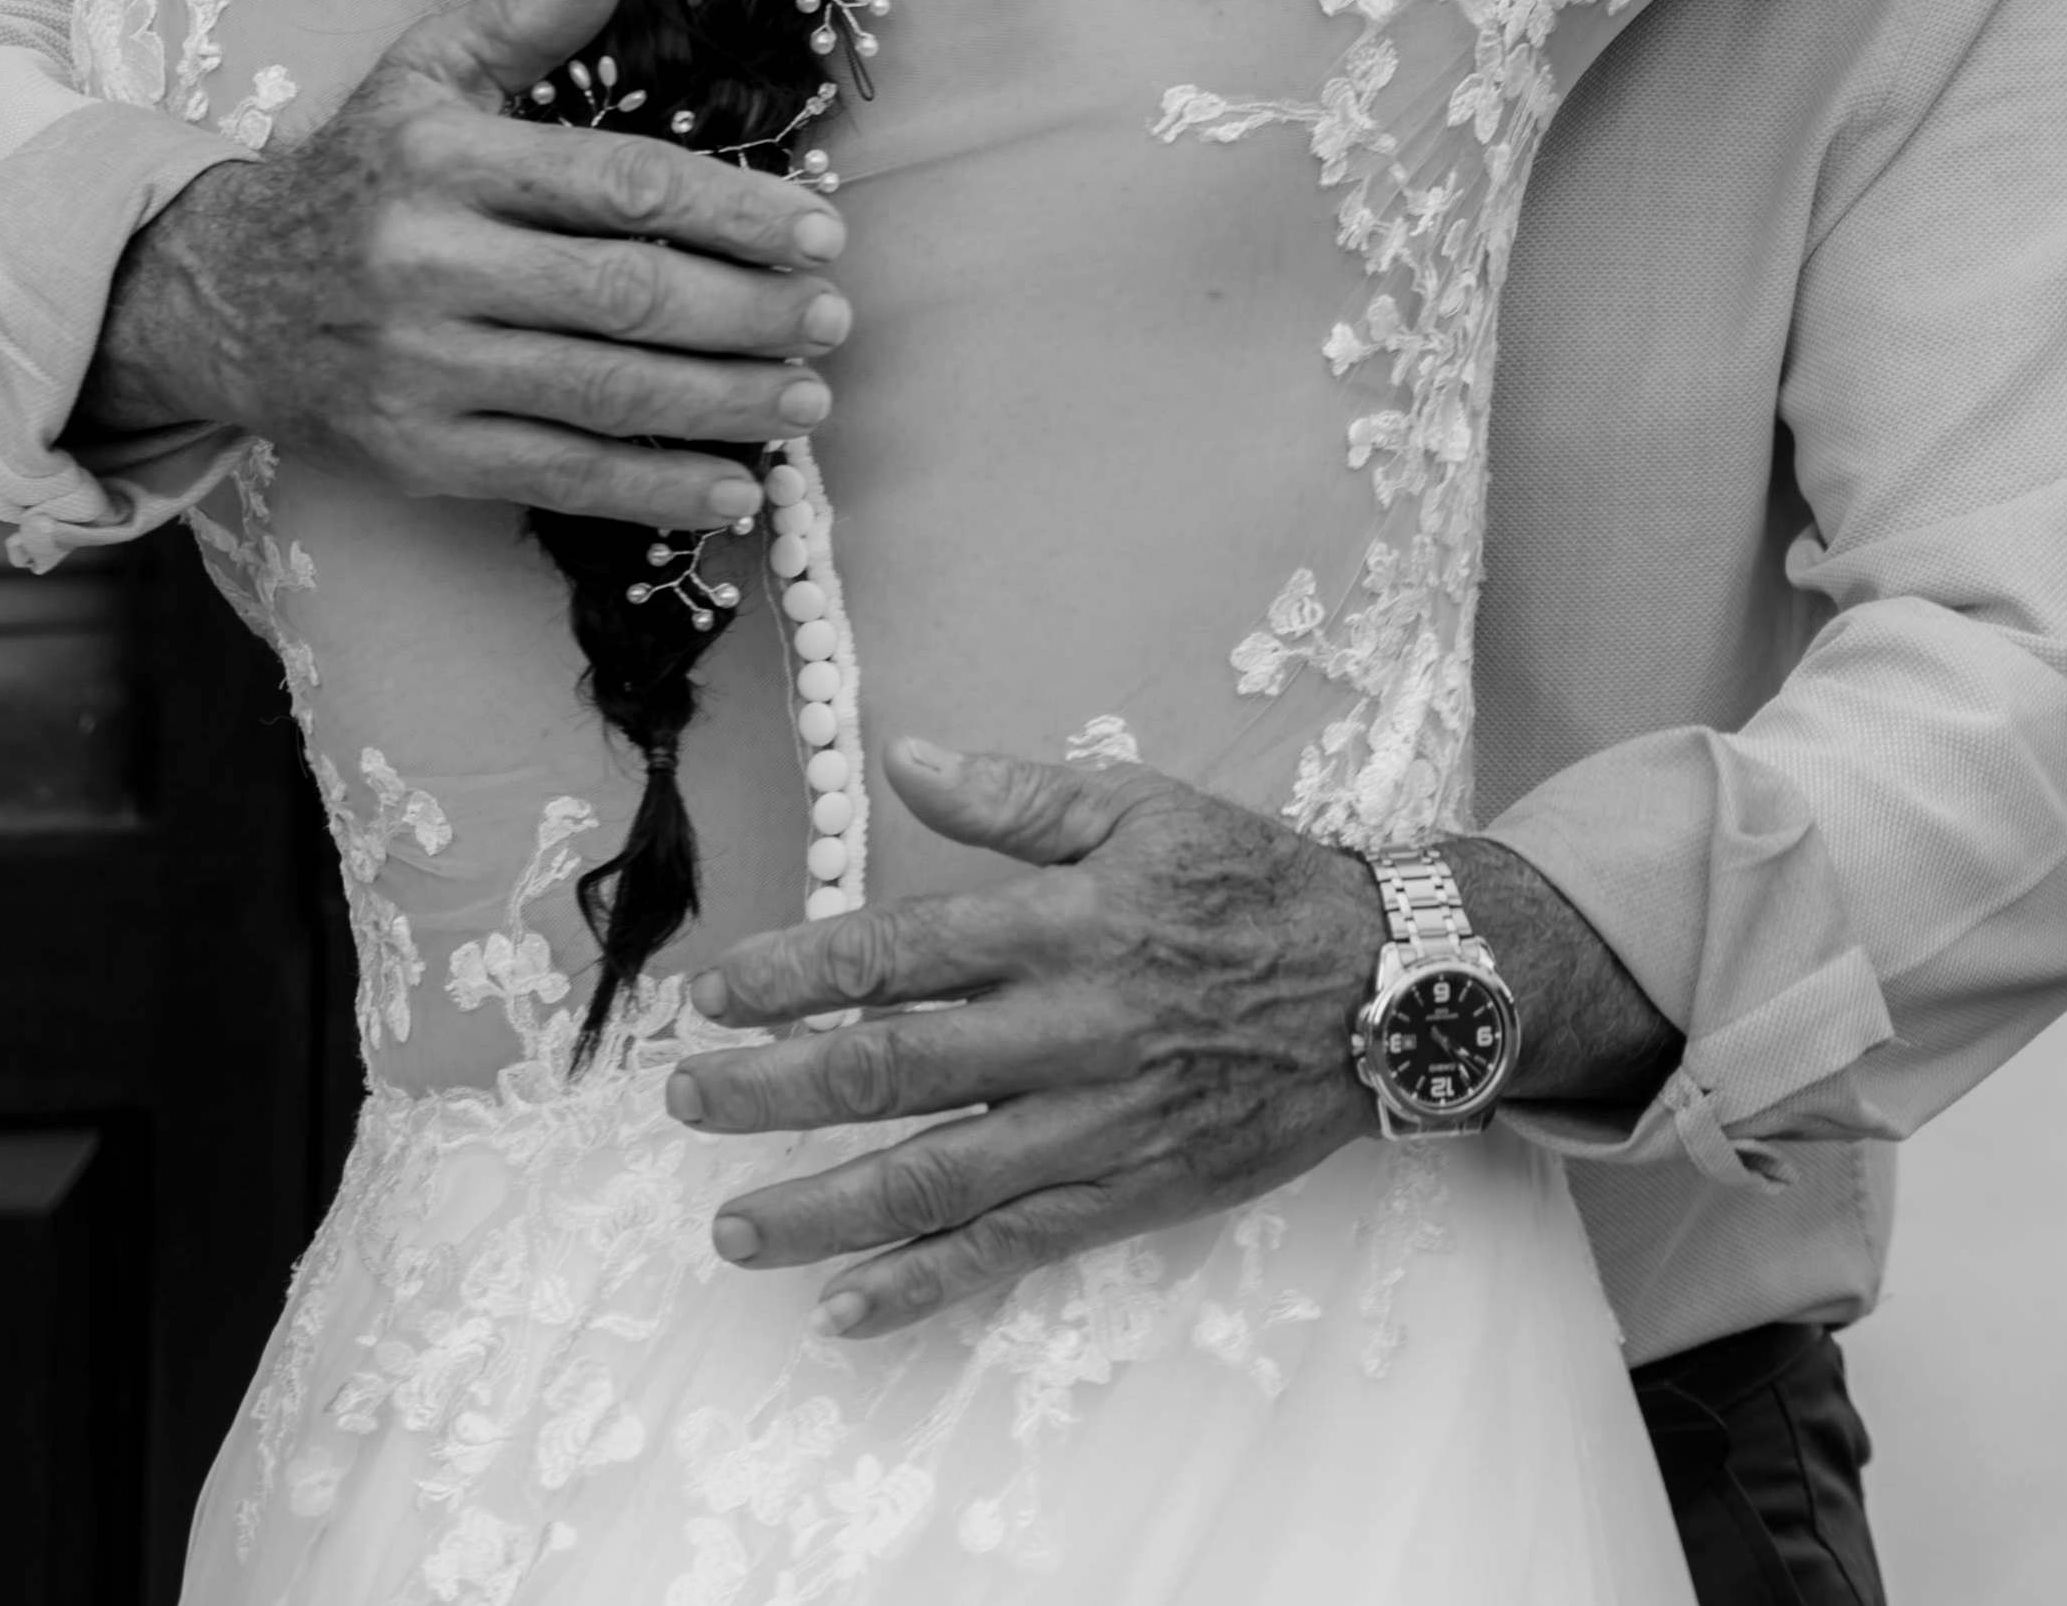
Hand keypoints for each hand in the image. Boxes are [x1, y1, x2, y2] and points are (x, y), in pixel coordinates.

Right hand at [74, 0, 850, 525]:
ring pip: (602, 393)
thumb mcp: (424, 74)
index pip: (617, 184)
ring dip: (722, 403)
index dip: (731, 209)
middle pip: (622, 295)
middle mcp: (429, 264)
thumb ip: (530, 13)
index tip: (820, 230)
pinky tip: (732, 486)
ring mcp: (423, 368)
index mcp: (446, 158)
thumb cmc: (360, 175)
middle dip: (746, 313)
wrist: (225, 296)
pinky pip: (558, 475)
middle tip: (832, 319)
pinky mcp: (420, 453)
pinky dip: (654, 490)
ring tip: (808, 400)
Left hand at [665, 740, 1385, 1336]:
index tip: (714, 995)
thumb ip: (1015, 795)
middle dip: (775, 1088)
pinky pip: (1011, 1247)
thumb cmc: (1250, 884)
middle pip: (894, 1066)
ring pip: (937, 1175)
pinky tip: (844, 1309)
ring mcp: (1095, 1123)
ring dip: (823, 1205)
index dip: (796, 973)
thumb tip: (901, 759)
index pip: (898, 950)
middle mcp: (1067, 1028)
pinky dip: (924, 1285)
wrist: (1380, 987)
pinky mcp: (1128, 1191)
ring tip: (731, 1227)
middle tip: (686, 1101)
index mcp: (1061, 923)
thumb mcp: (1140, 805)